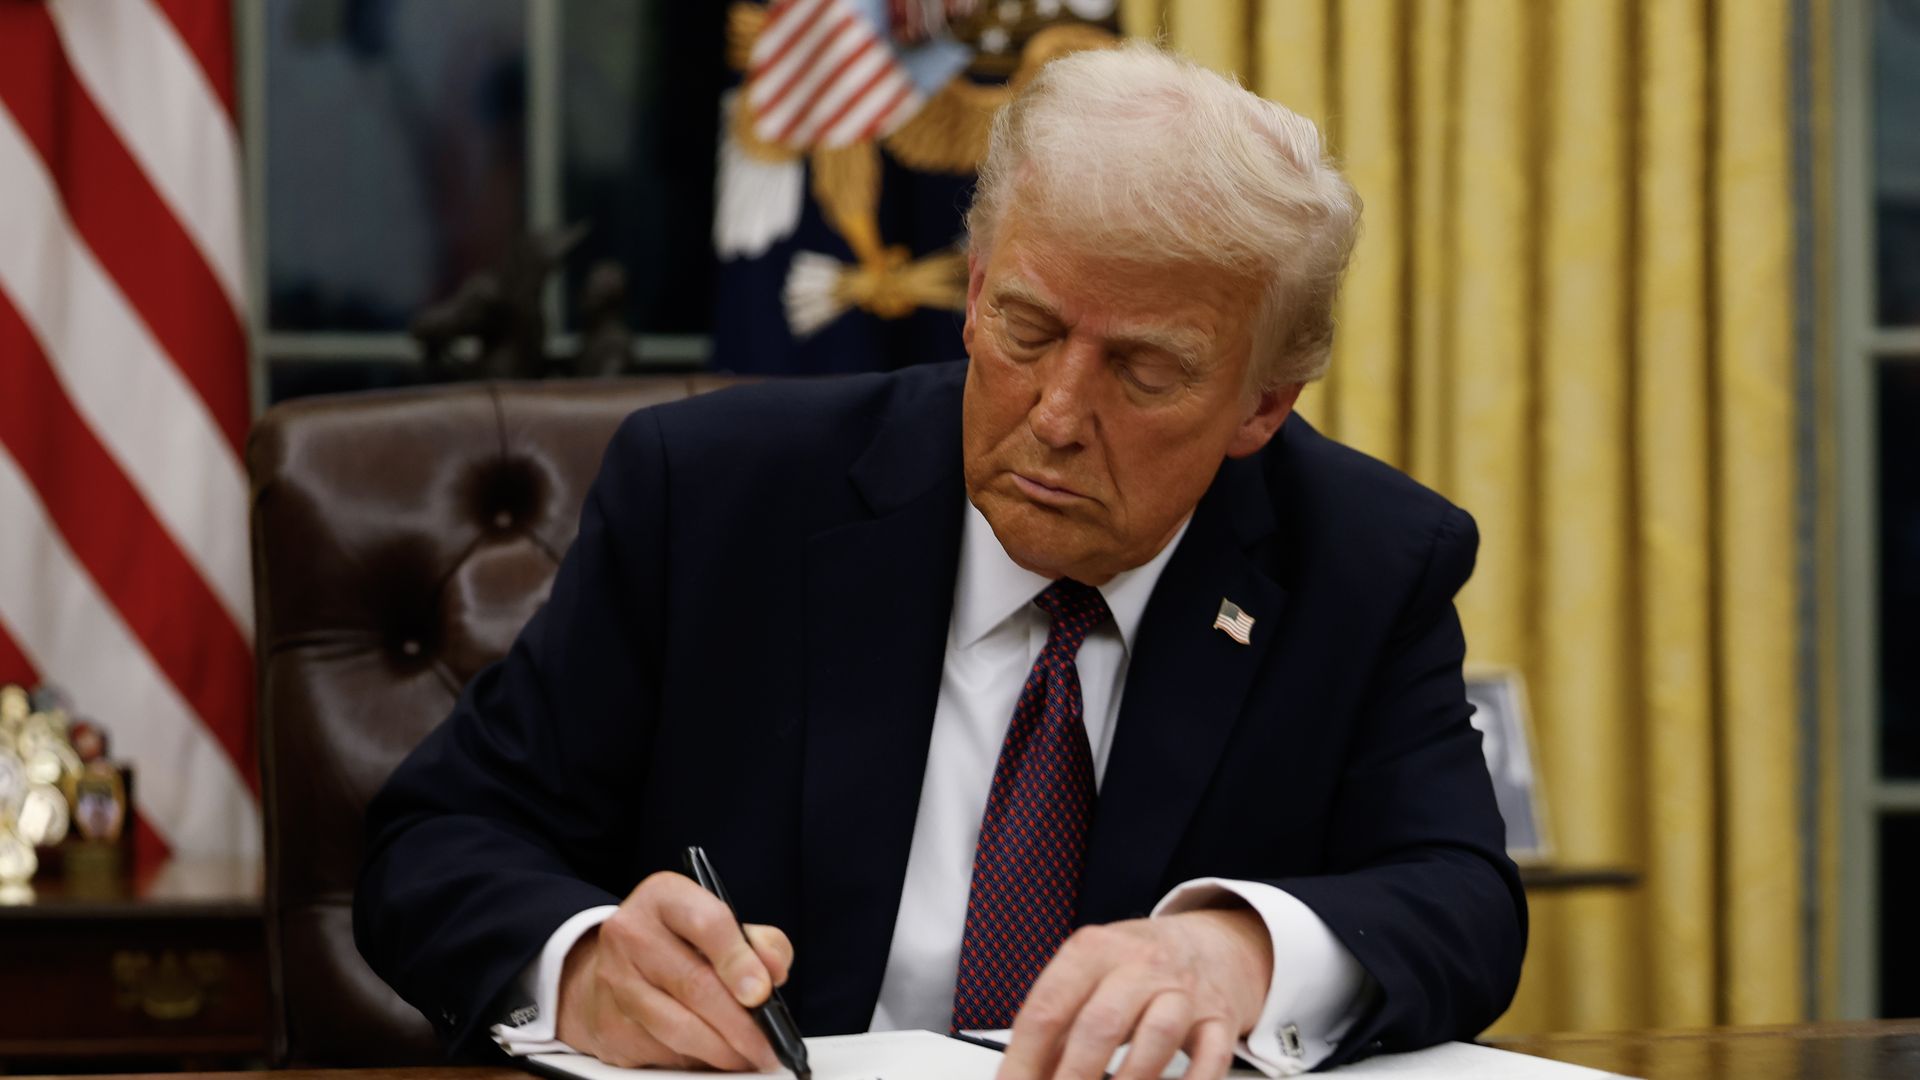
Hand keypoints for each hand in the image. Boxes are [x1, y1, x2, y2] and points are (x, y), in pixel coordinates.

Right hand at [555, 871, 794, 1069]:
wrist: (616, 966)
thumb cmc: (680, 943)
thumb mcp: (720, 924)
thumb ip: (758, 942)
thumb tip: (773, 972)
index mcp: (664, 897)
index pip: (707, 924)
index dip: (739, 960)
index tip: (763, 993)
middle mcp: (631, 933)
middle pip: (694, 984)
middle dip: (741, 1023)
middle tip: (768, 1045)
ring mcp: (614, 981)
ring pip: (677, 1027)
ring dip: (722, 1051)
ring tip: (750, 1056)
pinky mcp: (610, 1024)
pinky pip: (661, 1051)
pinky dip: (696, 1060)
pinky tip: (715, 1056)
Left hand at [997, 908, 1272, 1079]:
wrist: (1211, 944)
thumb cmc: (1138, 965)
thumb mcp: (1090, 974)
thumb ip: (1057, 1021)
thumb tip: (1022, 1074)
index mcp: (1094, 949)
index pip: (1047, 1008)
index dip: (1023, 1060)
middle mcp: (1141, 964)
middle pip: (1101, 1024)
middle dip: (1073, 1078)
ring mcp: (1184, 991)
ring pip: (1156, 1037)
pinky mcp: (1218, 1018)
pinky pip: (1211, 1057)